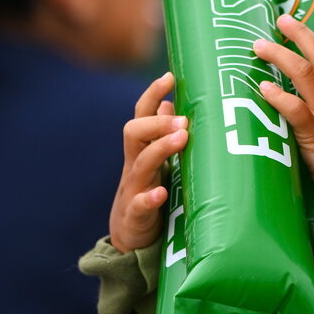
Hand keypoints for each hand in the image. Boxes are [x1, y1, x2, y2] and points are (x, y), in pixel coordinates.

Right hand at [109, 71, 187, 252]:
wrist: (130, 238)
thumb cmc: (149, 190)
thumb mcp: (155, 160)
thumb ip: (160, 134)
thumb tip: (171, 102)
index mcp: (142, 149)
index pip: (142, 114)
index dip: (153, 94)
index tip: (170, 76)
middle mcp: (135, 164)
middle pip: (134, 133)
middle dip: (156, 122)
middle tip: (184, 119)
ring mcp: (133, 189)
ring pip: (141, 163)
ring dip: (161, 148)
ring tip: (182, 138)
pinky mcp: (136, 216)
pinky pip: (139, 205)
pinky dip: (149, 198)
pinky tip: (161, 192)